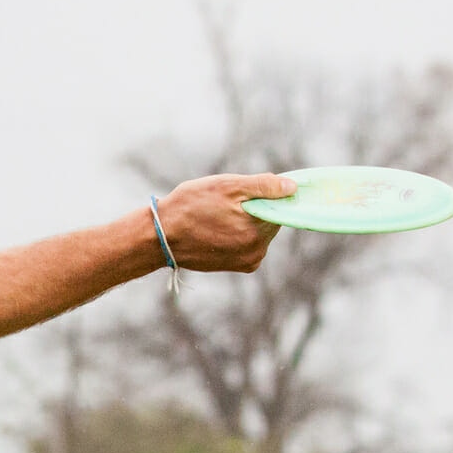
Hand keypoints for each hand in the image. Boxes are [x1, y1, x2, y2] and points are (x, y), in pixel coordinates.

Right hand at [154, 173, 293, 272]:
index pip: (281, 206)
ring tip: (218, 214)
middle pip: (270, 220)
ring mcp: (247, 261)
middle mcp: (257, 251)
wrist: (159, 237)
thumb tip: (292, 187)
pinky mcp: (236, 266)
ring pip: (258, 231)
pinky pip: (247, 243)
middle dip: (254, 208)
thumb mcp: (227, 186)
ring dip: (245, 220)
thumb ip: (264, 186)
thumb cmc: (190, 207)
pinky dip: (238, 232)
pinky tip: (217, 226)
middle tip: (227, 201)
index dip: (267, 193)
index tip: (248, 189)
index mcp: (259, 230)